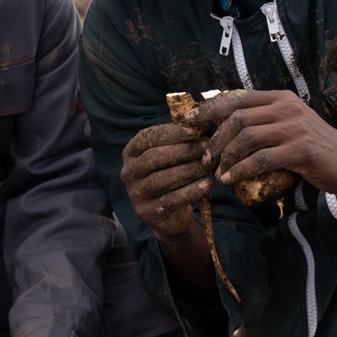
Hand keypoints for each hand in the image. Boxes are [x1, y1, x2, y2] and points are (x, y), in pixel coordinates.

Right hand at [122, 122, 211, 238]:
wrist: (170, 215)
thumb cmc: (172, 176)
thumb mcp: (171, 157)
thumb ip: (179, 140)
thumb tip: (201, 121)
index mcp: (130, 153)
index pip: (148, 137)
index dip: (172, 133)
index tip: (195, 130)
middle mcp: (128, 172)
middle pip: (154, 157)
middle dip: (182, 150)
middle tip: (206, 147)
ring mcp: (135, 194)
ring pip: (162, 178)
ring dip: (188, 170)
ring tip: (208, 165)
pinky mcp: (146, 213)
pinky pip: (171, 200)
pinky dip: (191, 191)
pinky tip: (207, 184)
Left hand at [182, 89, 336, 192]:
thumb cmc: (315, 146)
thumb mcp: (289, 124)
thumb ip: (264, 121)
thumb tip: (224, 127)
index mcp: (279, 98)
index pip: (236, 97)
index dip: (209, 109)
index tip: (190, 122)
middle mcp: (285, 107)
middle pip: (237, 117)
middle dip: (215, 138)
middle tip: (204, 156)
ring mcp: (294, 127)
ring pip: (246, 136)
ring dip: (226, 155)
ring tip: (217, 170)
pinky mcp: (300, 149)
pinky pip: (261, 158)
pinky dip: (241, 169)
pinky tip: (231, 179)